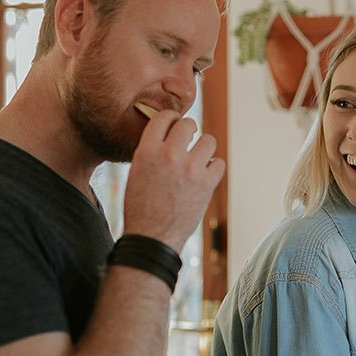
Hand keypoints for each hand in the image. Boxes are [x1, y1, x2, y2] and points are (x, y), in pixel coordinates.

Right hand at [123, 110, 224, 250]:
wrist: (152, 237)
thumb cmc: (140, 207)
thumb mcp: (136, 172)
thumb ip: (151, 152)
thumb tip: (168, 136)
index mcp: (147, 151)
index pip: (163, 117)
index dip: (171, 119)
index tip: (174, 124)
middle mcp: (170, 155)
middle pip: (189, 124)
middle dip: (189, 130)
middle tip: (188, 139)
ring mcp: (191, 169)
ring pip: (209, 141)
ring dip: (204, 148)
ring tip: (198, 157)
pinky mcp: (207, 184)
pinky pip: (219, 163)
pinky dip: (213, 167)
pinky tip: (205, 173)